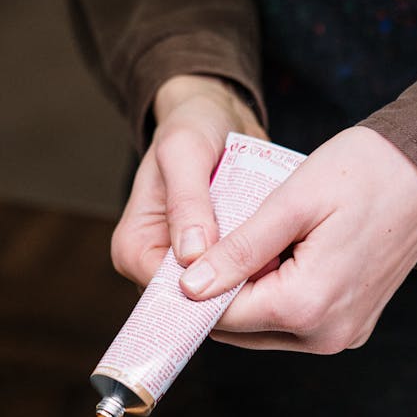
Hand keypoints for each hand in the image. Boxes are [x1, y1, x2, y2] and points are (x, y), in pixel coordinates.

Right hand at [110, 74, 267, 288]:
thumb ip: (187, 202)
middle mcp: (154, 266)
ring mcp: (186, 269)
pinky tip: (282, 255)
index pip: (168, 292)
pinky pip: (238, 279)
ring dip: (250, 279)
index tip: (250, 275)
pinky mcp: (214, 264)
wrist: (216, 117)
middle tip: (275, 265)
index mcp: (133, 249)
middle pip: (195, 299)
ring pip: (221, 292)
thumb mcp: (185, 152)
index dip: (209, 291)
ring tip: (282, 257)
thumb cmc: (192, 127)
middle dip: (233, 287)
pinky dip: (259, 269)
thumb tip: (191, 256)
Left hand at [179, 126, 416, 352]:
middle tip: (211, 246)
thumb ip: (239, 250)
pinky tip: (278, 258)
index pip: (223, 315)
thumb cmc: (365, 173)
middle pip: (241, 329)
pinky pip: (293, 323)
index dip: (194, 287)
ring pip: (264, 329)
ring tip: (248, 246)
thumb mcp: (292, 202)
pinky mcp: (349, 329)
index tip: (180, 257)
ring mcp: (340, 336)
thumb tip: (191, 287)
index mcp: (307, 306)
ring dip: (246, 295)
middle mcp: (325, 335)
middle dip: (219, 292)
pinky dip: (274, 297)